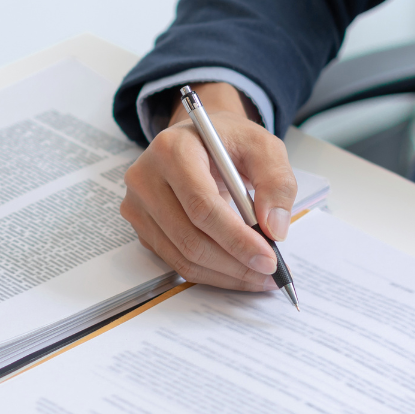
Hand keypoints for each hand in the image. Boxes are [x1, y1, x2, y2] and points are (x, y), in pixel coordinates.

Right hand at [121, 82, 296, 290]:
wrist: (198, 139)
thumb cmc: (227, 141)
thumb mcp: (263, 146)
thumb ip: (276, 183)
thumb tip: (274, 229)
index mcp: (172, 150)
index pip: (202, 206)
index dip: (236, 239)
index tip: (268, 259)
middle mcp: (145, 178)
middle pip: (190, 238)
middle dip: (234, 263)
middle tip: (269, 272)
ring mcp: (138, 205)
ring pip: (182, 256)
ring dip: (224, 274)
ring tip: (257, 274)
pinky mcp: (141, 227)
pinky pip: (175, 260)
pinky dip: (209, 272)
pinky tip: (235, 268)